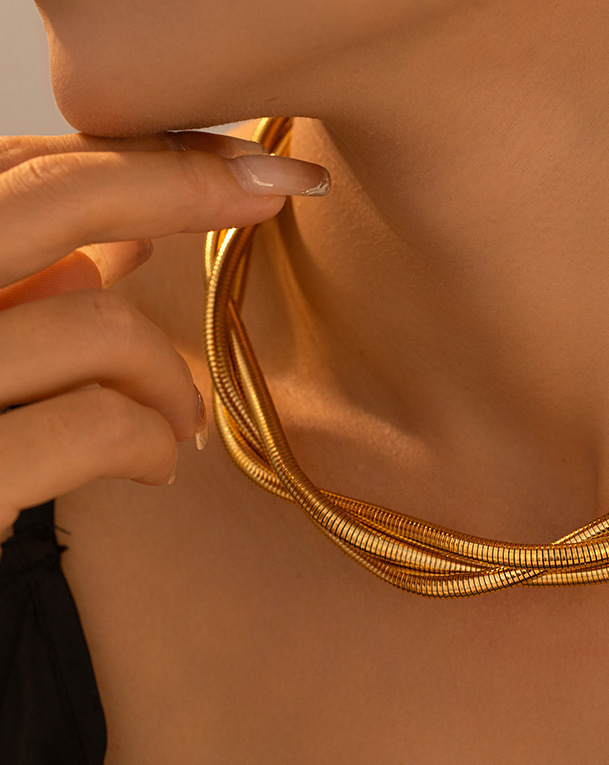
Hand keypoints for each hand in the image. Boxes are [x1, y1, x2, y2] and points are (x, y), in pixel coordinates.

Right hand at [0, 128, 329, 541]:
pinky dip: (152, 441)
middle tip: (281, 186)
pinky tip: (158, 464)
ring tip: (181, 420)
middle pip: (51, 198)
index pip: (18, 170)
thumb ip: (34, 289)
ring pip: (101, 327)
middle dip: (183, 184)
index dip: (137, 155)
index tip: (237, 160)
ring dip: (171, 377)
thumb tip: (126, 235)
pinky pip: (100, 424)